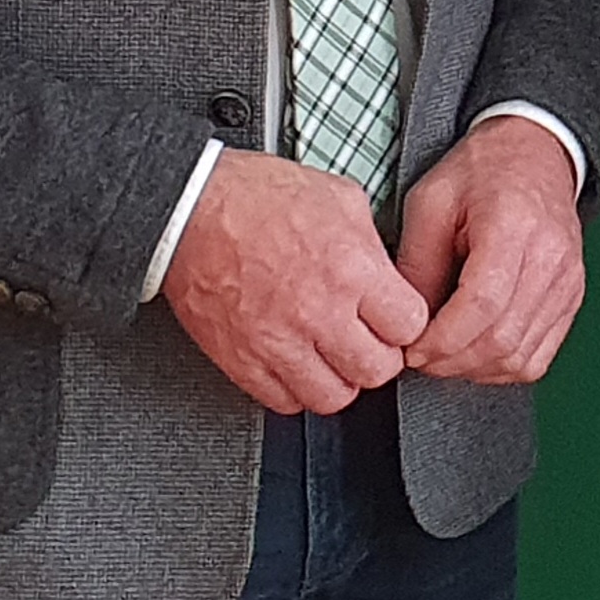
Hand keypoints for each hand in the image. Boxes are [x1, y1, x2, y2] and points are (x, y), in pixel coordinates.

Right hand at [161, 148, 429, 414]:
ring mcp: (278, 343)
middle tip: (368, 340)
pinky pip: (284, 403)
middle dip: (379, 356)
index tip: (395, 319)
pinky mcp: (242, 361)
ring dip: (339, 379)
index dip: (406, 323)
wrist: (189, 209)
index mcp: (351, 269)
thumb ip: (372, 245)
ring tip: (332, 356)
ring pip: (334, 398)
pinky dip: (296, 389)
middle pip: (377, 371)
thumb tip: (388, 276)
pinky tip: (297, 363)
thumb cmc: (257, 196)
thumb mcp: (340, 198)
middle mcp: (318, 313)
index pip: (410, 327)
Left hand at [396, 115, 587, 384]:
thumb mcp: (430, 202)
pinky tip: (475, 351)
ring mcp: (567, 281)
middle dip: (451, 361)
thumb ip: (417, 265)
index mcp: (514, 225)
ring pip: (521, 357)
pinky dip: (501, 367)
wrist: (533, 153)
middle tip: (419, 356)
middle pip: (503, 338)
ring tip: (443, 354)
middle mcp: (552, 258)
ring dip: (474, 369)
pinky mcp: (571, 298)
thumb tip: (407, 326)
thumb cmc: (480, 173)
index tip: (410, 348)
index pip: (483, 304)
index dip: (442, 339)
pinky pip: (537, 357)